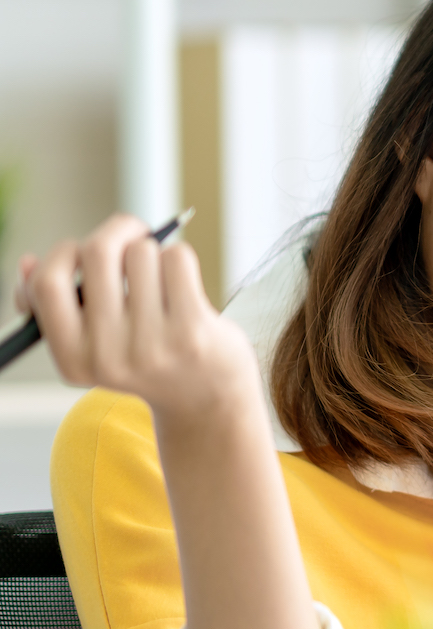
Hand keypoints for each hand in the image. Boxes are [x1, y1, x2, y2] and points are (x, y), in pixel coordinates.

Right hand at [18, 214, 259, 424]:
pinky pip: (177, 259)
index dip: (61, 253)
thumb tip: (28, 262)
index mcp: (73, 360)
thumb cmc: (144, 356)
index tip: (81, 252)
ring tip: (160, 275)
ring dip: (152, 250)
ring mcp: (153, 344)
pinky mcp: (193, 329)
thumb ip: (55, 307)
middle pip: (98, 252)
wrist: (208, 397)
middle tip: (130, 232)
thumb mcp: (92, 346)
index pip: (48, 285)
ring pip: (142, 252)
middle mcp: (109, 357)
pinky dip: (179, 257)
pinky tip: (183, 280)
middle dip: (115, 231)